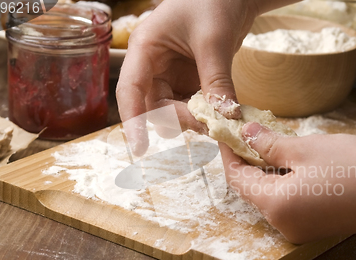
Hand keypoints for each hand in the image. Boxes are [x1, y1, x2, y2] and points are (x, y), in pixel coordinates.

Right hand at [116, 0, 259, 153]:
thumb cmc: (213, 1)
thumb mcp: (214, 41)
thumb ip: (216, 80)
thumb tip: (225, 118)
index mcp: (145, 49)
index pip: (130, 90)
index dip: (132, 121)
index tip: (140, 149)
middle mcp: (153, 66)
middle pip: (154, 107)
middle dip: (178, 119)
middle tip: (207, 125)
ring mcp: (172, 75)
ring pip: (173, 111)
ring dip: (193, 120)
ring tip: (218, 119)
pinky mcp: (190, 80)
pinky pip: (192, 106)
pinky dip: (205, 114)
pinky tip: (221, 114)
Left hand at [220, 122, 355, 242]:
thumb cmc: (355, 166)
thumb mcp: (305, 149)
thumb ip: (269, 144)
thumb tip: (245, 134)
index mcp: (275, 207)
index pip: (238, 179)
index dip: (229, 154)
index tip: (225, 132)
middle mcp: (283, 226)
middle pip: (253, 191)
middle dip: (247, 162)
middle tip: (247, 134)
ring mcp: (301, 230)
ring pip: (271, 197)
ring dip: (266, 172)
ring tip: (268, 143)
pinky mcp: (317, 227)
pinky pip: (289, 204)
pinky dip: (284, 183)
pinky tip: (291, 162)